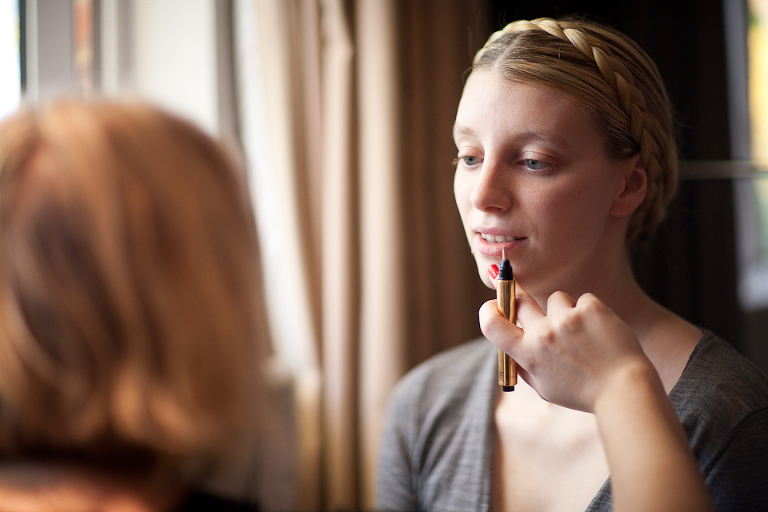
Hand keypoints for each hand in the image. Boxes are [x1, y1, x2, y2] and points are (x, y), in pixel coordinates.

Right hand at [479, 285, 653, 411]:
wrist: (625, 388)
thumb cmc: (584, 392)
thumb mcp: (545, 387)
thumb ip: (525, 365)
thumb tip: (510, 346)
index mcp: (528, 355)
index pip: (491, 324)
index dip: (488, 310)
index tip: (493, 305)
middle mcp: (543, 334)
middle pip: (521, 301)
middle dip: (524, 300)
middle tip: (534, 303)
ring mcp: (567, 319)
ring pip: (556, 299)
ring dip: (565, 310)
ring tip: (583, 333)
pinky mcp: (591, 309)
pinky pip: (583, 299)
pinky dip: (590, 312)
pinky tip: (601, 332)